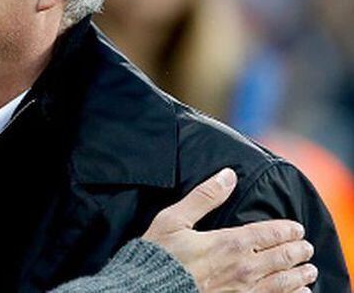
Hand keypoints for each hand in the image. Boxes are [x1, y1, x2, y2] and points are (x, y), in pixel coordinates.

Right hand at [143, 168, 316, 291]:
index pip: (269, 233)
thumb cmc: (157, 255)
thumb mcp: (173, 219)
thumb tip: (227, 175)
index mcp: (228, 243)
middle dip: (298, 251)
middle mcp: (242, 268)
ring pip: (283, 283)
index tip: (297, 228)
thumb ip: (204, 196)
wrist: (147, 289)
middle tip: (307, 248)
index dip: (287, 230)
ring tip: (309, 271)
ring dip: (300, 276)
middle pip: (281, 258)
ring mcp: (243, 291)